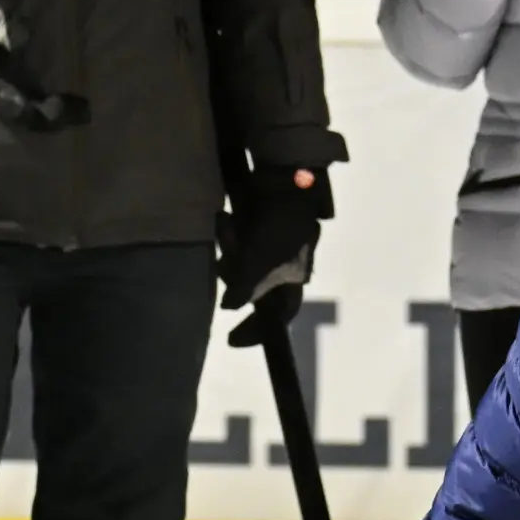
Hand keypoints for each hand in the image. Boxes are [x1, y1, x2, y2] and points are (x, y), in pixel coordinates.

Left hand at [219, 160, 332, 339]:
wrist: (289, 178)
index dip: (257, 332)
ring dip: (231, 248)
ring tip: (228, 225)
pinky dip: (232, 234)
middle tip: (227, 257)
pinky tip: (227, 218)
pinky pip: (239, 243)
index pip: (278, 318)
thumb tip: (229, 307)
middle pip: (251, 287)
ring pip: (241, 264)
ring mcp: (271, 249)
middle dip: (234, 274)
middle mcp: (283, 269)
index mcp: (291, 281)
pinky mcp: (260, 230)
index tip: (231, 340)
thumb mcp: (259, 260)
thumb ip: (244, 287)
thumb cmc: (279, 226)